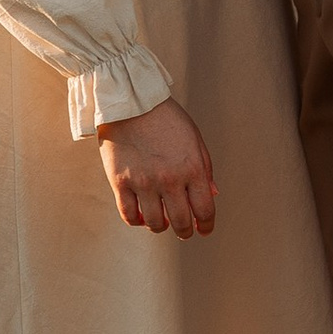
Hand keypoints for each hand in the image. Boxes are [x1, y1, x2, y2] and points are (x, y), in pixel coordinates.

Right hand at [97, 98, 216, 238]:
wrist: (131, 102)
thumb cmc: (166, 118)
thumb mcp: (194, 139)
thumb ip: (204, 169)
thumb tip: (211, 196)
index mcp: (193, 168)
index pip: (204, 210)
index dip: (206, 225)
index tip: (204, 229)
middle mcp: (170, 179)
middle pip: (181, 222)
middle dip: (185, 231)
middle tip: (184, 230)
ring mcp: (144, 182)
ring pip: (155, 224)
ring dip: (161, 226)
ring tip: (161, 221)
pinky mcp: (120, 182)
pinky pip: (129, 215)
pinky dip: (137, 221)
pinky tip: (141, 215)